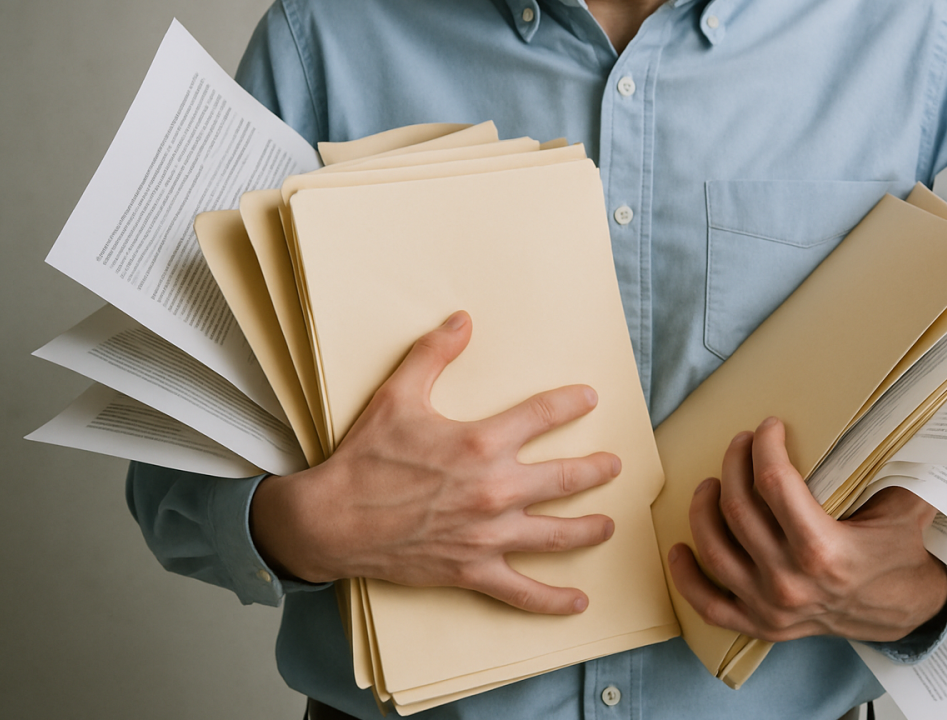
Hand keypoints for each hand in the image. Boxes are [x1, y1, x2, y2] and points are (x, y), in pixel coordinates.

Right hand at [251, 311, 619, 614]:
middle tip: (614, 466)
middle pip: (567, 478)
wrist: (332, 519)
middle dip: (597, 470)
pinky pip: (523, 592)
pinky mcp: (474, 569)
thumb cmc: (366, 457)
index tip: (589, 399)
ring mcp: (489, 535)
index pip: (544, 416)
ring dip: (590, 528)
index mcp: (482, 443)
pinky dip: (554, 601)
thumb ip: (433, 354)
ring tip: (609, 524)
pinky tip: (578, 602)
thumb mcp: (397, 395)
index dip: (571, 404)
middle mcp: (496, 489)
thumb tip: (463, 319)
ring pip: (558, 535)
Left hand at [668, 417, 946, 641]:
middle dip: (735, 464)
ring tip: (711, 484)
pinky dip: (687, 577)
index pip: (774, 484)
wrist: (908, 613)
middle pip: (738, 509)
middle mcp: (790, 582)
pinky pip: (709, 605)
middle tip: (741, 444)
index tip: (769, 428)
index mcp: (824, 550)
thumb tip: (887, 415)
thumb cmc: (902, 553)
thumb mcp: (906, 504)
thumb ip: (892, 464)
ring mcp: (772, 607)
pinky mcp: (762, 625)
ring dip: (704, 509)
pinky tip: (679, 549)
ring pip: (714, 550)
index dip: (765, 446)